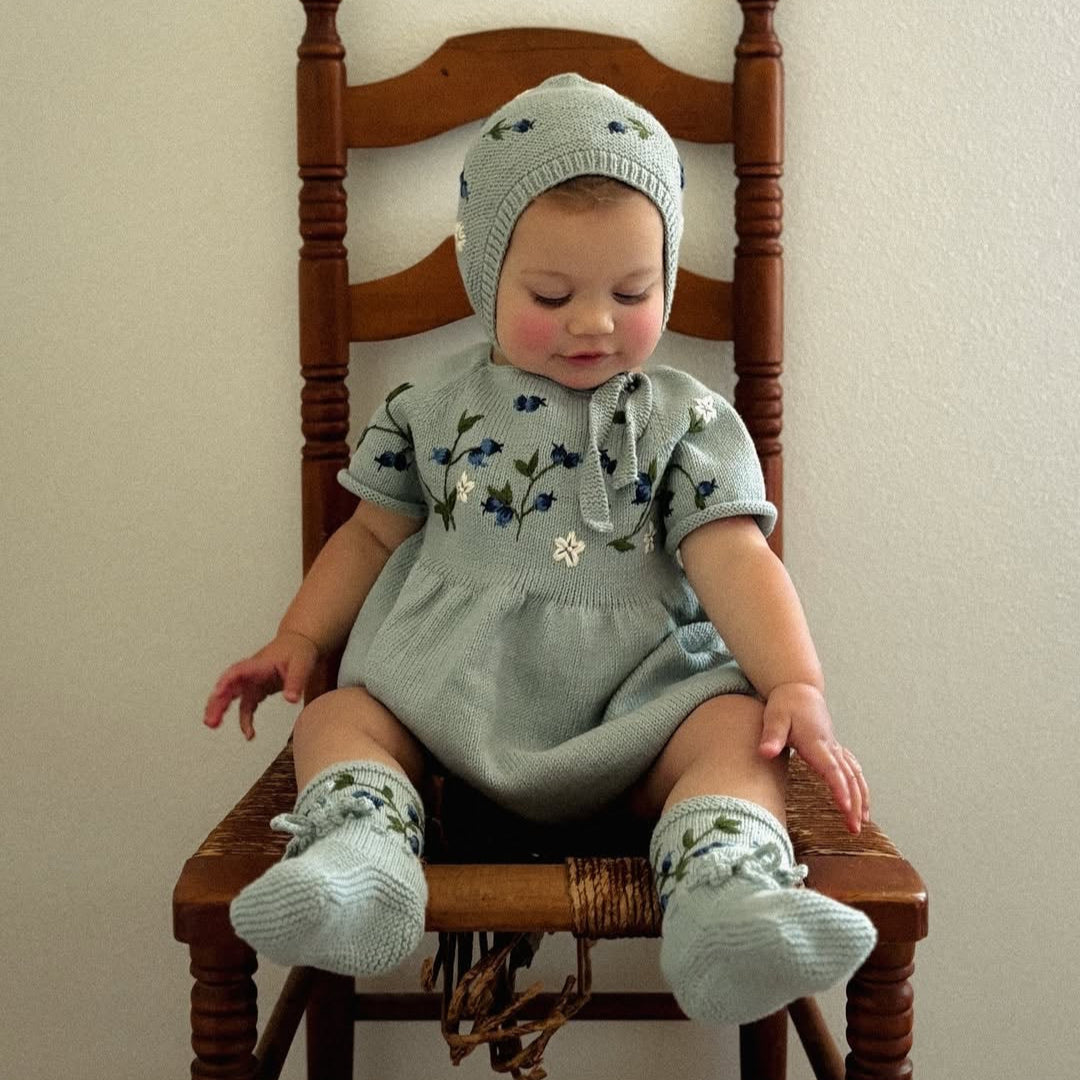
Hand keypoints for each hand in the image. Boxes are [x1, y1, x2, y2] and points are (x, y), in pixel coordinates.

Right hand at [203, 631, 318, 739]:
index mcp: (257, 664)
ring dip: (220, 711)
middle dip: (216, 703)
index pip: (236, 672)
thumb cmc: (298, 651)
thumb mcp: (301, 665)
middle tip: (210, 720)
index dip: (225, 683)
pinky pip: (246, 708)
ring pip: (231, 698)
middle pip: (227, 687)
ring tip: (213, 725)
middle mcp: (249, 673)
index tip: (217, 694)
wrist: (300, 644)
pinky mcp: (256, 691)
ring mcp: (251, 683)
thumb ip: (295, 682)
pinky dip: (245, 721)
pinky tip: (249, 735)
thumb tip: (291, 700)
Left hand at [758, 682, 869, 833]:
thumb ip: (771, 736)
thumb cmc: (786, 704)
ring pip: (855, 775)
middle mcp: (830, 747)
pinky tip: (861, 802)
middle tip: (854, 828)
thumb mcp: (775, 717)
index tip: (846, 808)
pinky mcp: (834, 749)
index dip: (840, 789)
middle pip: (848, 777)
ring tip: (862, 822)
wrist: (799, 690)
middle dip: (854, 803)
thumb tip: (765, 753)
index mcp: (816, 742)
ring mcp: (835, 748)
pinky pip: (852, 769)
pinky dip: (860, 786)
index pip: (831, 769)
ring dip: (861, 797)